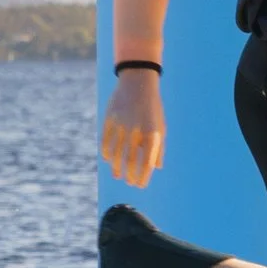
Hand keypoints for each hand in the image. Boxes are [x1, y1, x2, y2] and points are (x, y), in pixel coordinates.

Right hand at [101, 67, 165, 187]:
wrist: (138, 82)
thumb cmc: (152, 108)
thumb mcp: (160, 126)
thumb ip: (159, 148)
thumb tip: (156, 168)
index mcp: (152, 133)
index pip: (146, 162)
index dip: (143, 176)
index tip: (140, 185)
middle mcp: (136, 130)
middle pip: (129, 160)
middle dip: (129, 175)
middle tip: (129, 182)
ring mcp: (121, 125)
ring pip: (115, 153)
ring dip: (116, 167)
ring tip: (117, 175)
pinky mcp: (110, 119)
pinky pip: (106, 141)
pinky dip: (107, 153)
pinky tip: (108, 159)